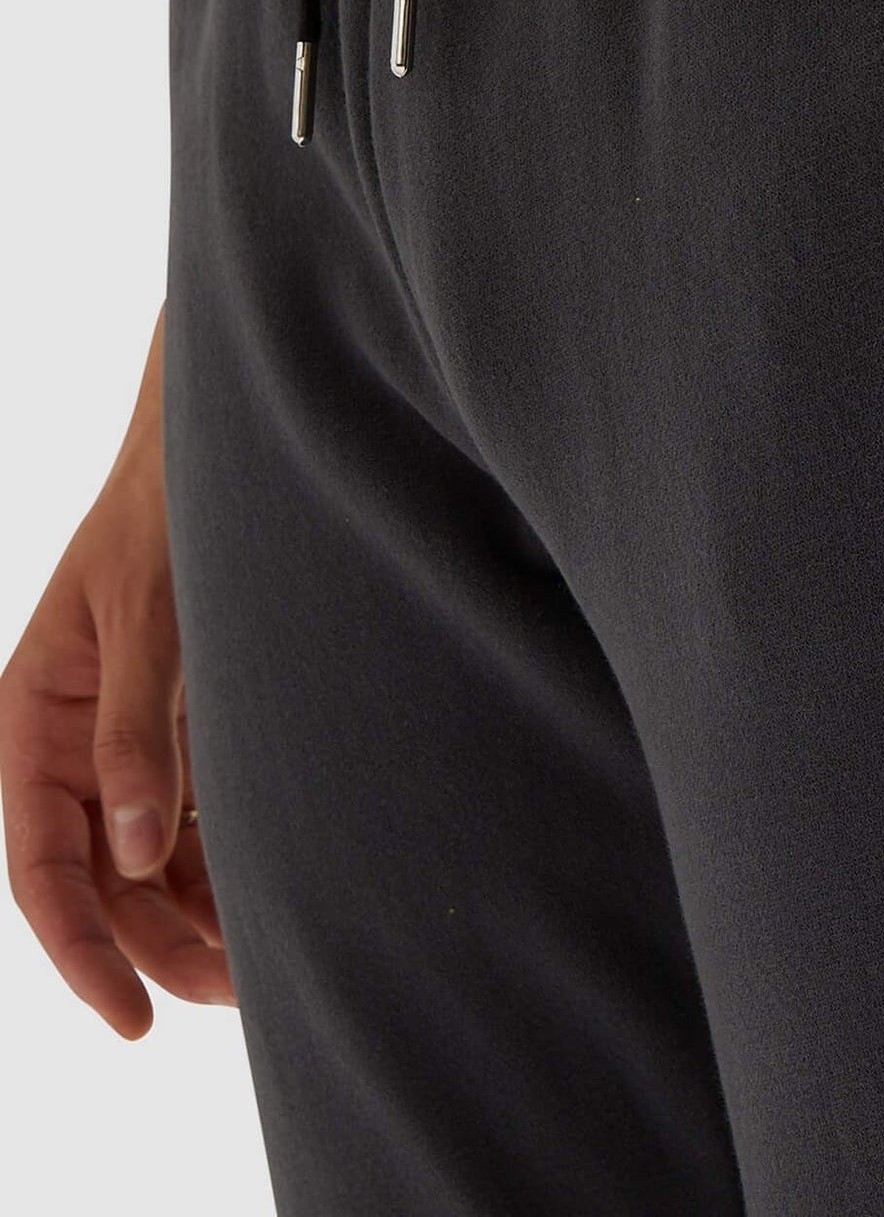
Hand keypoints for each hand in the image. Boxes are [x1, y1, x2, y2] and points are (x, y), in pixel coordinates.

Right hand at [1, 312, 233, 1036]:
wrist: (225, 445)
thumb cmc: (168, 517)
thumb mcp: (148, 621)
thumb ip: (137, 732)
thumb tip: (138, 857)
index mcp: (31, 719)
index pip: (42, 865)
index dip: (82, 950)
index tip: (132, 1020)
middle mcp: (73, 737)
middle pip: (103, 874)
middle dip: (156, 943)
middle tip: (232, 994)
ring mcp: (131, 733)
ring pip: (151, 852)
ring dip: (196, 909)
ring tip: (261, 962)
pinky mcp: (186, 719)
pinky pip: (194, 808)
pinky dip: (223, 854)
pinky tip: (268, 888)